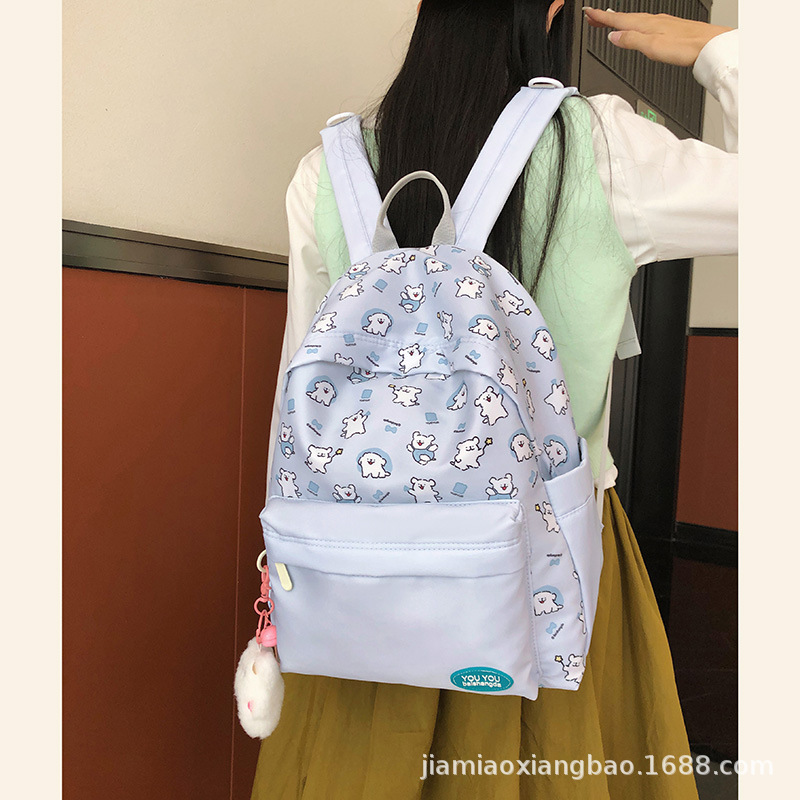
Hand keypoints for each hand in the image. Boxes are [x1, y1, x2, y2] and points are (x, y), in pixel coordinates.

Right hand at [582, 8, 732, 66]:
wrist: (708, 45)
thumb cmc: (684, 46)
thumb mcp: (651, 47)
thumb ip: (631, 41)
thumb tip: (613, 37)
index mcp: (644, 25)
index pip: (617, 20)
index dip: (601, 17)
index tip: (588, 14)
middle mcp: (651, 21)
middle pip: (623, 18)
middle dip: (606, 17)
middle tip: (592, 17)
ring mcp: (660, 24)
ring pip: (633, 20)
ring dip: (618, 21)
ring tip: (608, 22)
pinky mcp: (667, 29)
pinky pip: (643, 23)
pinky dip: (632, 24)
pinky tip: (634, 28)